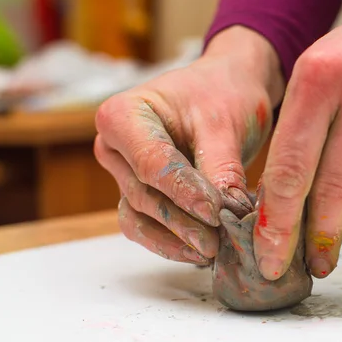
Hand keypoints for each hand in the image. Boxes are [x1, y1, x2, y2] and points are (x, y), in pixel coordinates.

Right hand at [94, 27, 283, 264]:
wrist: (227, 89)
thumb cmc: (222, 94)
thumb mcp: (225, 125)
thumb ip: (221, 169)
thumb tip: (227, 215)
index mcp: (123, 115)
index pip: (151, 163)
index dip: (183, 193)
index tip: (215, 213)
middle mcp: (114, 147)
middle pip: (143, 194)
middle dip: (182, 221)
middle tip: (217, 242)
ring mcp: (124, 173)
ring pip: (140, 217)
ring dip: (174, 238)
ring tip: (211, 252)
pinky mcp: (140, 193)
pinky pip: (147, 225)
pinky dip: (172, 241)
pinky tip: (199, 252)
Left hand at [253, 0, 341, 279]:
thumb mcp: (319, 72)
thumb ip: (300, 133)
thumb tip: (283, 203)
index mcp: (323, 74)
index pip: (292, 165)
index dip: (278, 219)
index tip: (270, 252)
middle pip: (332, 188)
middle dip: (313, 237)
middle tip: (303, 265)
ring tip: (328, 234)